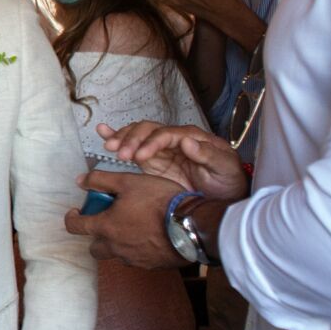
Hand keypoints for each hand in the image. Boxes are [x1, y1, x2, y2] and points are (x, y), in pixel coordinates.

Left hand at [63, 170, 186, 267]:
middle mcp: (116, 247)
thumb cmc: (159, 201)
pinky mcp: (151, 265)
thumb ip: (101, 180)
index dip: (71, 218)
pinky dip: (137, 248)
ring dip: (117, 243)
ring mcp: (134, 259)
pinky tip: (149, 235)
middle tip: (107, 221)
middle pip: (94, 248)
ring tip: (131, 226)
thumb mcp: (129, 182)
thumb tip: (80, 180)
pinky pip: (137, 259)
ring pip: (116, 254)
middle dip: (96, 236)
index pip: (75, 227)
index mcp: (106, 227)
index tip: (76, 211)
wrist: (192, 225)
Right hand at [97, 121, 248, 200]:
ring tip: (109, 147)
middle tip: (121, 154)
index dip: (152, 142)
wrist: (225, 199)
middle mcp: (173, 139)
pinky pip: (133, 146)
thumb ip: (207, 154)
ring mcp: (161, 149)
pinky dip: (117, 136)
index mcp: (191, 137)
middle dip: (132, 139)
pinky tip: (103, 132)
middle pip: (148, 130)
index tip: (140, 156)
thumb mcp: (224, 168)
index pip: (166, 133)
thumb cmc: (227, 181)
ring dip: (122, 138)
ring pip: (138, 134)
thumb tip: (186, 140)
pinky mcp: (152, 161)